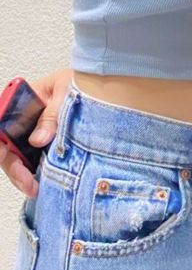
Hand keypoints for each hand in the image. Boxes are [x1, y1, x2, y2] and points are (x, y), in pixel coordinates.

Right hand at [0, 68, 71, 197]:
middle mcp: (26, 119)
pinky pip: (35, 161)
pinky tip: (40, 184)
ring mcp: (35, 132)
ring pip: (19, 157)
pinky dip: (35, 174)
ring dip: (23, 174)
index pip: (1, 120)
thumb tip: (38, 140)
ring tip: (34, 188)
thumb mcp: (66, 91)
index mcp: (25, 100)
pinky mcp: (47, 144)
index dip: (1, 140)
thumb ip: (51, 114)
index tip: (5, 153)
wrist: (103, 86)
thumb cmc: (82, 82)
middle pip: (7, 145)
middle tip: (26, 181)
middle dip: (14, 166)